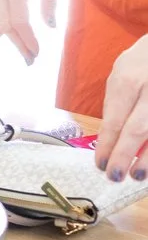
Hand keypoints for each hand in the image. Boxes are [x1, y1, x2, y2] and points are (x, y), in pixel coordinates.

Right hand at [0, 0, 59, 64]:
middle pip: (5, 23)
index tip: (37, 55)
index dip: (28, 40)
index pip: (19, 21)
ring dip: (7, 34)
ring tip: (19, 48)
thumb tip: (50, 27)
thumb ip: (50, 1)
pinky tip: (4, 30)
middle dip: (17, 43)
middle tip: (30, 60)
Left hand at [97, 37, 147, 181]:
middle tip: (114, 176)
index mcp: (128, 82)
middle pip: (138, 130)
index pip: (115, 121)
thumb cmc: (140, 63)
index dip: (107, 146)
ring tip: (137, 175)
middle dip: (125, 156)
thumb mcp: (119, 75)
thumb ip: (115, 104)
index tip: (100, 163)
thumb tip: (108, 137)